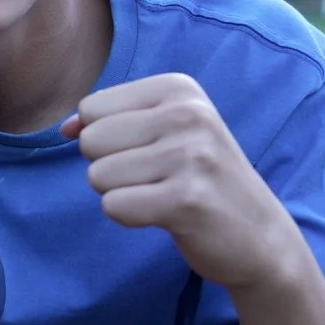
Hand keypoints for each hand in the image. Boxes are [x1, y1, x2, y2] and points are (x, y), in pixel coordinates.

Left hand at [62, 73, 306, 292]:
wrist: (260, 236)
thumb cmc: (200, 179)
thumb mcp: (165, 133)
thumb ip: (110, 122)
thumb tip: (64, 128)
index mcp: (179, 88)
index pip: (91, 108)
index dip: (107, 140)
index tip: (151, 152)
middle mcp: (188, 114)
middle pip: (90, 141)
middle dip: (110, 167)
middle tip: (157, 179)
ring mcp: (190, 155)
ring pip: (97, 176)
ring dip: (122, 194)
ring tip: (164, 195)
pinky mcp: (186, 199)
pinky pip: (113, 206)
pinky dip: (131, 217)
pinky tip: (166, 216)